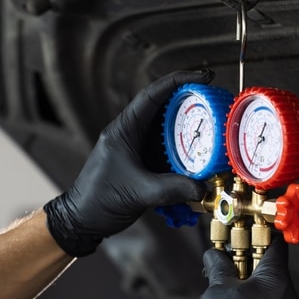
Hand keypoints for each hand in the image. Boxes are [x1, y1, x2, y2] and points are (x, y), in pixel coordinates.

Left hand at [44, 69, 211, 256]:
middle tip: (216, 103)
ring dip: (190, 131)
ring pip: (169, 131)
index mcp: (124, 129)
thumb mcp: (138, 193)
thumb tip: (202, 187)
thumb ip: (171, 189)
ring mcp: (138, 148)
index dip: (179, 81)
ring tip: (213, 130)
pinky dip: (184, 155)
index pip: (153, 94)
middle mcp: (131, 134)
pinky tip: (200, 161)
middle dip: (192, 104)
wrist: (83, 220)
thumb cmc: (98, 200)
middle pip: (166, 109)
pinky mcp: (143, 164)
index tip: (203, 78)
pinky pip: (168, 153)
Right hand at [189, 239, 298, 298]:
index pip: (277, 246)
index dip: (262, 236)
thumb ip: (219, 267)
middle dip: (252, 269)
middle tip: (230, 270)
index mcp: (277, 281)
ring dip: (256, 295)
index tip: (250, 233)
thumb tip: (214, 255)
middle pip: (274, 275)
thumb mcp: (216, 289)